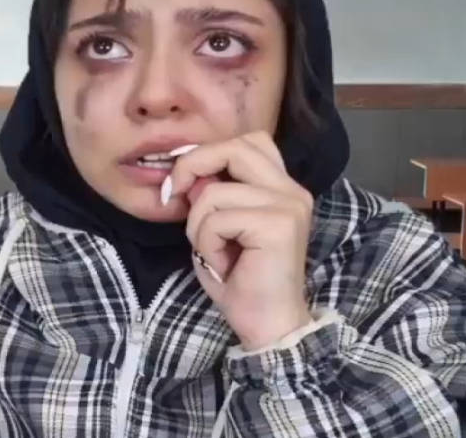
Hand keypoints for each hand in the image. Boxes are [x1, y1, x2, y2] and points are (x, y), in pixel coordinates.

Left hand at [163, 131, 314, 350]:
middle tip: (174, 196)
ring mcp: (288, 205)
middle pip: (234, 147)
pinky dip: (206, 243)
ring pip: (215, 192)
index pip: (247, 141)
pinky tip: (223, 264)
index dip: (208, 153)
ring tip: (213, 251)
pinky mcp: (278, 225)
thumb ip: (211, 196)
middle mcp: (291, 190)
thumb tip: (192, 178)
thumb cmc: (241, 280)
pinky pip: (217, 219)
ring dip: (198, 225)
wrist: (268, 324)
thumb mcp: (219, 227)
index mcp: (281, 186)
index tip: (183, 182)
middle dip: (193, 167)